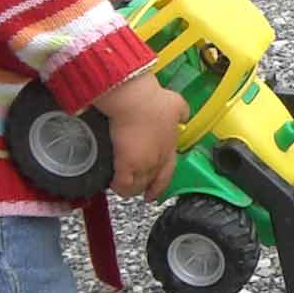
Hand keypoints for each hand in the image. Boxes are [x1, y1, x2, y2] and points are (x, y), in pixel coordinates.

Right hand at [94, 72, 187, 198]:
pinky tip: (111, 183)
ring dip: (129, 189)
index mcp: (169, 147)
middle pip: (151, 181)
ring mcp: (143, 163)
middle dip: (142, 186)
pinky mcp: (126, 163)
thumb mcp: (176, 104)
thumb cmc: (153, 100)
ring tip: (119, 185)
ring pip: (136, 186)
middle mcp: (158, 159)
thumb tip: (182, 115)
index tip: (154, 192)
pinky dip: (117, 186)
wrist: (136, 101)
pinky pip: (122, 184)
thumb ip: (181, 112)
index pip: (167, 173)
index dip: (160, 185)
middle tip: (132, 187)